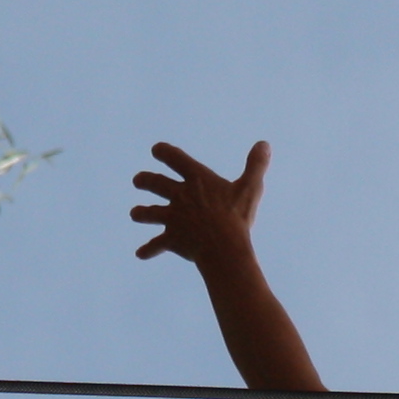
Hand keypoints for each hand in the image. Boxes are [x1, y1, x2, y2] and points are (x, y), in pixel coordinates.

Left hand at [131, 138, 266, 267]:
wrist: (222, 248)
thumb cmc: (237, 216)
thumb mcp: (250, 188)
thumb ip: (255, 165)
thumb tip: (264, 143)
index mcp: (197, 179)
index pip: (175, 158)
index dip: (164, 152)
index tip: (156, 150)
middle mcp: (180, 195)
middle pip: (155, 183)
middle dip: (144, 181)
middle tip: (138, 180)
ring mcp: (173, 218)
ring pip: (150, 213)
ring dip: (141, 213)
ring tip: (135, 214)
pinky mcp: (172, 238)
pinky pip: (157, 245)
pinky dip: (149, 250)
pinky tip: (140, 254)